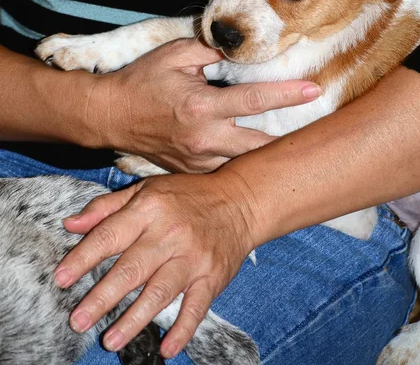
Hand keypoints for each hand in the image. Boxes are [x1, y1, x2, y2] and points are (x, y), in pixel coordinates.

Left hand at [55, 170, 256, 358]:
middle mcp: (170, 233)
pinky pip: (196, 307)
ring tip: (110, 340)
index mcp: (149, 209)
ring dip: (134, 320)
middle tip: (78, 320)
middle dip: (101, 298)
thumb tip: (70, 224)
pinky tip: (166, 348)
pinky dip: (183, 329)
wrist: (239, 200)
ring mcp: (193, 257)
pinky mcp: (213, 276)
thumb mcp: (146, 190)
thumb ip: (106, 207)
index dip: (83, 259)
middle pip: (131, 270)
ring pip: (159, 292)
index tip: (61, 280)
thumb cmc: (186, 196)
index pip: (109, 236)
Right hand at [90, 38, 320, 171]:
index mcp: (202, 105)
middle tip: (318, 135)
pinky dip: (242, 166)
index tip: (314, 89)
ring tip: (295, 151)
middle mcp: (204, 137)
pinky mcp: (191, 171)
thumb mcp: (173, 55)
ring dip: (269, 157)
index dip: (288, 94)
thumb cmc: (142, 81)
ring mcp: (198, 160)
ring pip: (245, 165)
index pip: (255, 99)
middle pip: (260, 145)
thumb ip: (210, 51)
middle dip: (289, 142)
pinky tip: (258, 161)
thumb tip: (239, 50)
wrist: (110, 115)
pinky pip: (224, 172)